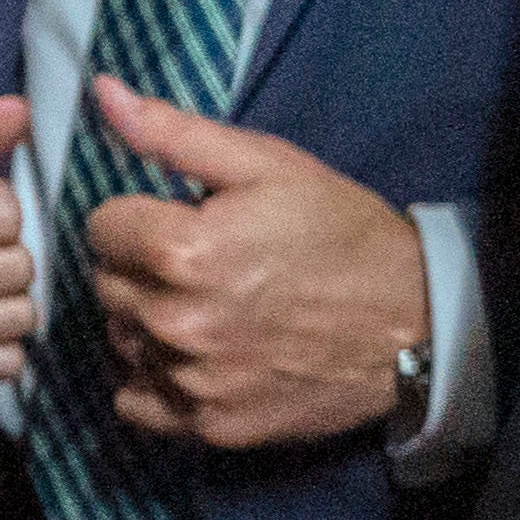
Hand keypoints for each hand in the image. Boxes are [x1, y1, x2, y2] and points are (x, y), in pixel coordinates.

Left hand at [80, 77, 430, 451]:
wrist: (418, 325)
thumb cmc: (343, 236)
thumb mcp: (267, 166)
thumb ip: (173, 133)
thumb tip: (102, 92)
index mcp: (184, 251)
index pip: (101, 227)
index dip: (139, 217)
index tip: (181, 221)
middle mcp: (179, 323)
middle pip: (107, 285)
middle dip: (142, 268)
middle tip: (202, 265)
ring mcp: (194, 381)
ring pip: (121, 340)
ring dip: (148, 323)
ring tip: (208, 308)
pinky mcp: (210, 427)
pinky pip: (138, 402)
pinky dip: (156, 381)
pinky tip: (198, 356)